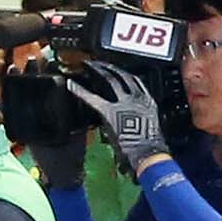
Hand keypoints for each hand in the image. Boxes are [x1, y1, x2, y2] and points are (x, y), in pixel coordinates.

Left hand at [85, 60, 169, 177]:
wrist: (149, 157)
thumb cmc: (151, 149)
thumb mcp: (149, 128)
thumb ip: (139, 118)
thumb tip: (130, 121)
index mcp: (148, 101)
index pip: (135, 80)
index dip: (123, 73)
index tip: (115, 69)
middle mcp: (137, 98)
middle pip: (121, 76)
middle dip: (108, 67)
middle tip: (97, 63)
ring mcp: (124, 104)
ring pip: (109, 80)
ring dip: (97, 70)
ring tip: (87, 65)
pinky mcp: (110, 112)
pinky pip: (92, 98)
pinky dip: (80, 91)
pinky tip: (71, 85)